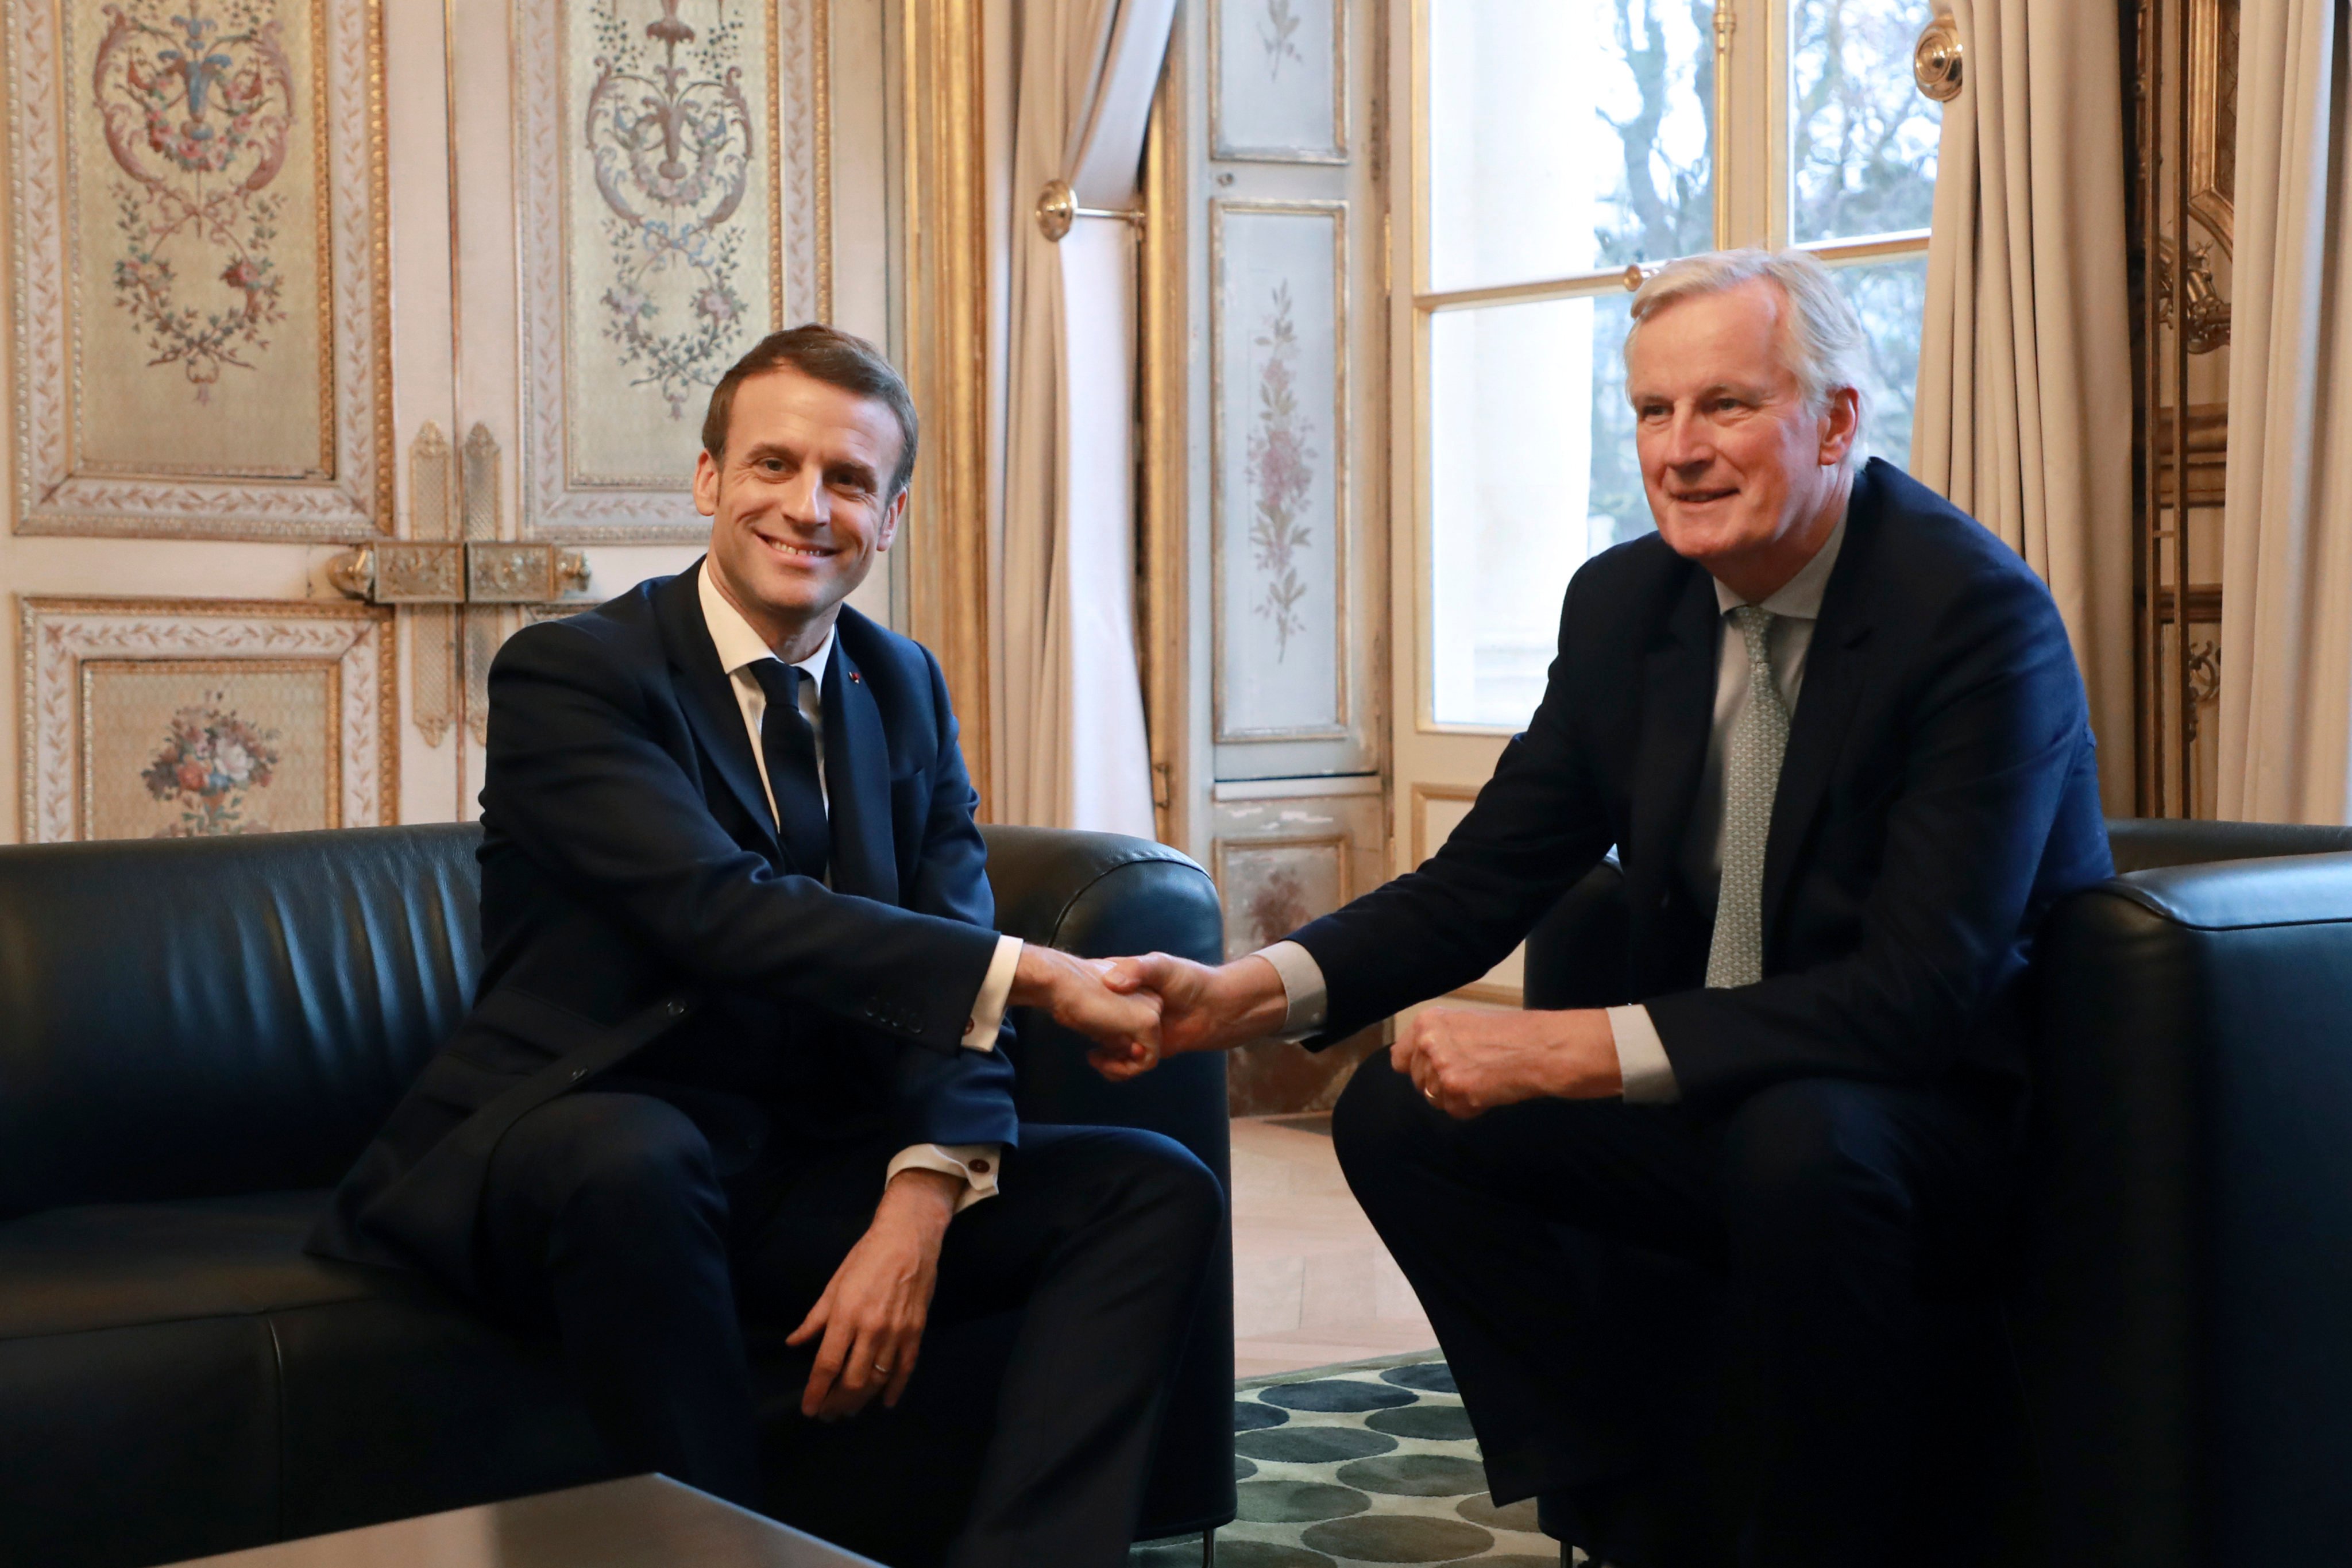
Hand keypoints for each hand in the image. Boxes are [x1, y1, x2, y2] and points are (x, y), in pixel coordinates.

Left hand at [785, 1167, 957, 1419]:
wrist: (909, 1238)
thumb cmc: (865, 1257)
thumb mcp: (834, 1284)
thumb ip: (814, 1319)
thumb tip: (794, 1343)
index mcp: (846, 1316)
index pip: (827, 1365)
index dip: (816, 1392)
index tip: (809, 1409)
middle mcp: (871, 1329)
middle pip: (852, 1380)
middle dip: (836, 1403)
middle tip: (827, 1413)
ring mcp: (897, 1333)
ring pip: (877, 1380)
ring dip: (860, 1401)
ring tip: (848, 1411)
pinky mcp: (916, 1332)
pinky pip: (905, 1369)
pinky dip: (895, 1390)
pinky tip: (885, 1403)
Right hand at [1009, 944, 1163, 1074]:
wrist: (1063, 981)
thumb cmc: (1072, 996)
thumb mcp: (1100, 1017)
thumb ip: (1117, 1033)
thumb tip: (1132, 1053)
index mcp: (1139, 997)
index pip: (1138, 1035)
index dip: (1116, 1050)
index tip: (1094, 1050)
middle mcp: (1151, 1000)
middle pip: (1143, 1046)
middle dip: (1118, 1060)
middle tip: (1094, 1056)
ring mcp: (1153, 1010)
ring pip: (1146, 1056)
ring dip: (1118, 1067)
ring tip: (1095, 1059)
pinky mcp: (1148, 1022)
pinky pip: (1147, 1061)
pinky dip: (1123, 1069)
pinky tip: (1098, 1058)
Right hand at [1091, 953, 1290, 1080]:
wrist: (1220, 1005)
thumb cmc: (1190, 980)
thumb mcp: (1159, 966)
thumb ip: (1136, 970)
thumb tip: (1111, 984)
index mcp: (1132, 991)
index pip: (1097, 1003)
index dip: (1083, 1013)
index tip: (1070, 1015)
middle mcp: (1134, 1011)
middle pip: (1104, 1033)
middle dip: (1093, 1040)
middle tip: (1086, 1044)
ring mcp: (1142, 1032)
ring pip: (1117, 1052)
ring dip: (1107, 1060)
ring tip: (1096, 1056)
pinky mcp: (1154, 1049)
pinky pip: (1134, 1065)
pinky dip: (1122, 1068)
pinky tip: (1109, 1061)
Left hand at [1392, 1007, 1619, 1117]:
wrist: (1539, 1047)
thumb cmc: (1508, 1033)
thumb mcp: (1461, 1023)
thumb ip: (1432, 1040)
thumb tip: (1399, 1059)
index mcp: (1427, 1023)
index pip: (1398, 1057)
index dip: (1416, 1067)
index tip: (1434, 1069)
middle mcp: (1428, 1043)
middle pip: (1417, 1081)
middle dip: (1440, 1083)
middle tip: (1472, 1071)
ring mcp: (1441, 1069)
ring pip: (1434, 1099)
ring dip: (1456, 1096)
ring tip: (1483, 1078)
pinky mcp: (1457, 1092)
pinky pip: (1454, 1111)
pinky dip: (1471, 1108)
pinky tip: (1489, 1090)